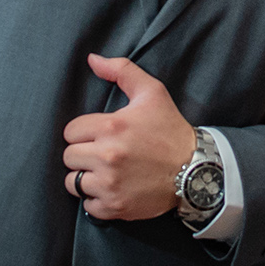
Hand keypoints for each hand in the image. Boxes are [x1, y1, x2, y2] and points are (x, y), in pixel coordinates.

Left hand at [62, 54, 194, 219]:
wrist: (196, 169)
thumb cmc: (170, 130)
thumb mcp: (152, 92)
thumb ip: (121, 70)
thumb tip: (92, 59)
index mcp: (111, 127)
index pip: (70, 132)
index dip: (84, 132)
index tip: (101, 136)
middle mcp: (108, 155)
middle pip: (69, 157)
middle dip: (83, 154)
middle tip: (104, 154)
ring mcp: (110, 183)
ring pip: (73, 182)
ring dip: (86, 178)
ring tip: (106, 173)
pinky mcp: (115, 206)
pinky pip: (87, 205)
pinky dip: (97, 200)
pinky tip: (113, 189)